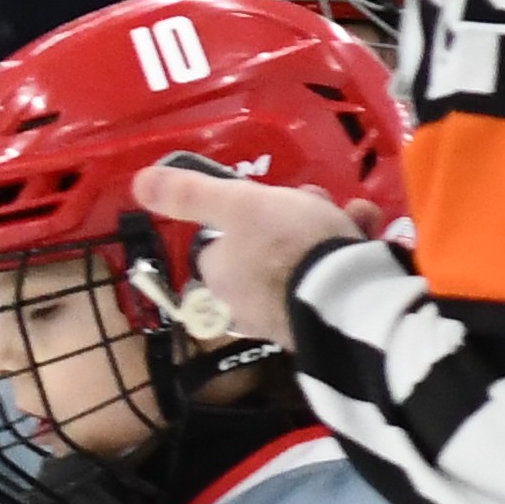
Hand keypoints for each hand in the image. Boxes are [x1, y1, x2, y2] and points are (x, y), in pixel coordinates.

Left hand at [125, 168, 389, 353]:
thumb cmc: (286, 243)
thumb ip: (192, 195)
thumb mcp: (239, 204)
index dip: (254, 210)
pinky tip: (365, 243)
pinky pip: (328, 278)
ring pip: (303, 258)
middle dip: (300, 216)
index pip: (225, 238)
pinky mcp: (316, 321)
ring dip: (332, 230)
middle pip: (268, 245)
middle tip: (319, 207)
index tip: (280, 196)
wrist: (343, 295)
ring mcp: (278, 315)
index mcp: (216, 275)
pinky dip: (348, 255)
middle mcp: (238, 303)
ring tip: (351, 221)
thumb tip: (138, 182)